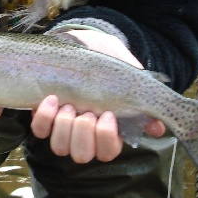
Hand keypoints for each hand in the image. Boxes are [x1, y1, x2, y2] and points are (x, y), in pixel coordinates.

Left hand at [30, 29, 165, 163]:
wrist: (83, 42)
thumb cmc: (108, 62)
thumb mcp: (128, 75)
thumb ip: (142, 98)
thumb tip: (157, 127)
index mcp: (108, 129)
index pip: (107, 152)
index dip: (106, 138)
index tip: (107, 114)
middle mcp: (84, 134)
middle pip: (82, 155)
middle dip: (83, 133)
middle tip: (87, 110)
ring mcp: (62, 126)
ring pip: (60, 147)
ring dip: (64, 126)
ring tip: (69, 104)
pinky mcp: (44, 116)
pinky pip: (40, 130)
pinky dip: (44, 117)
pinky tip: (51, 99)